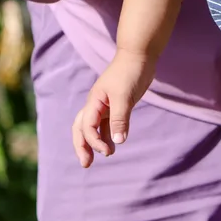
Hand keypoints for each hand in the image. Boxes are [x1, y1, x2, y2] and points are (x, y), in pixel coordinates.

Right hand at [72, 50, 155, 167]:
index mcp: (94, 101)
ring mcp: (106, 104)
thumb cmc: (129, 72)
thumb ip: (119, 119)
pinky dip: (108, 134)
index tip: (108, 151)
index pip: (87, 126)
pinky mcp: (117, 105)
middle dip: (82, 146)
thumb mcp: (124, 96)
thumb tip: (117, 142)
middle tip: (86, 164)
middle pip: (82, 128)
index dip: (94, 142)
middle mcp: (96, 104)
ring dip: (96, 142)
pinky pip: (107, 123)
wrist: (139, 55)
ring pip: (94, 127)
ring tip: (106, 155)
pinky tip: (115, 143)